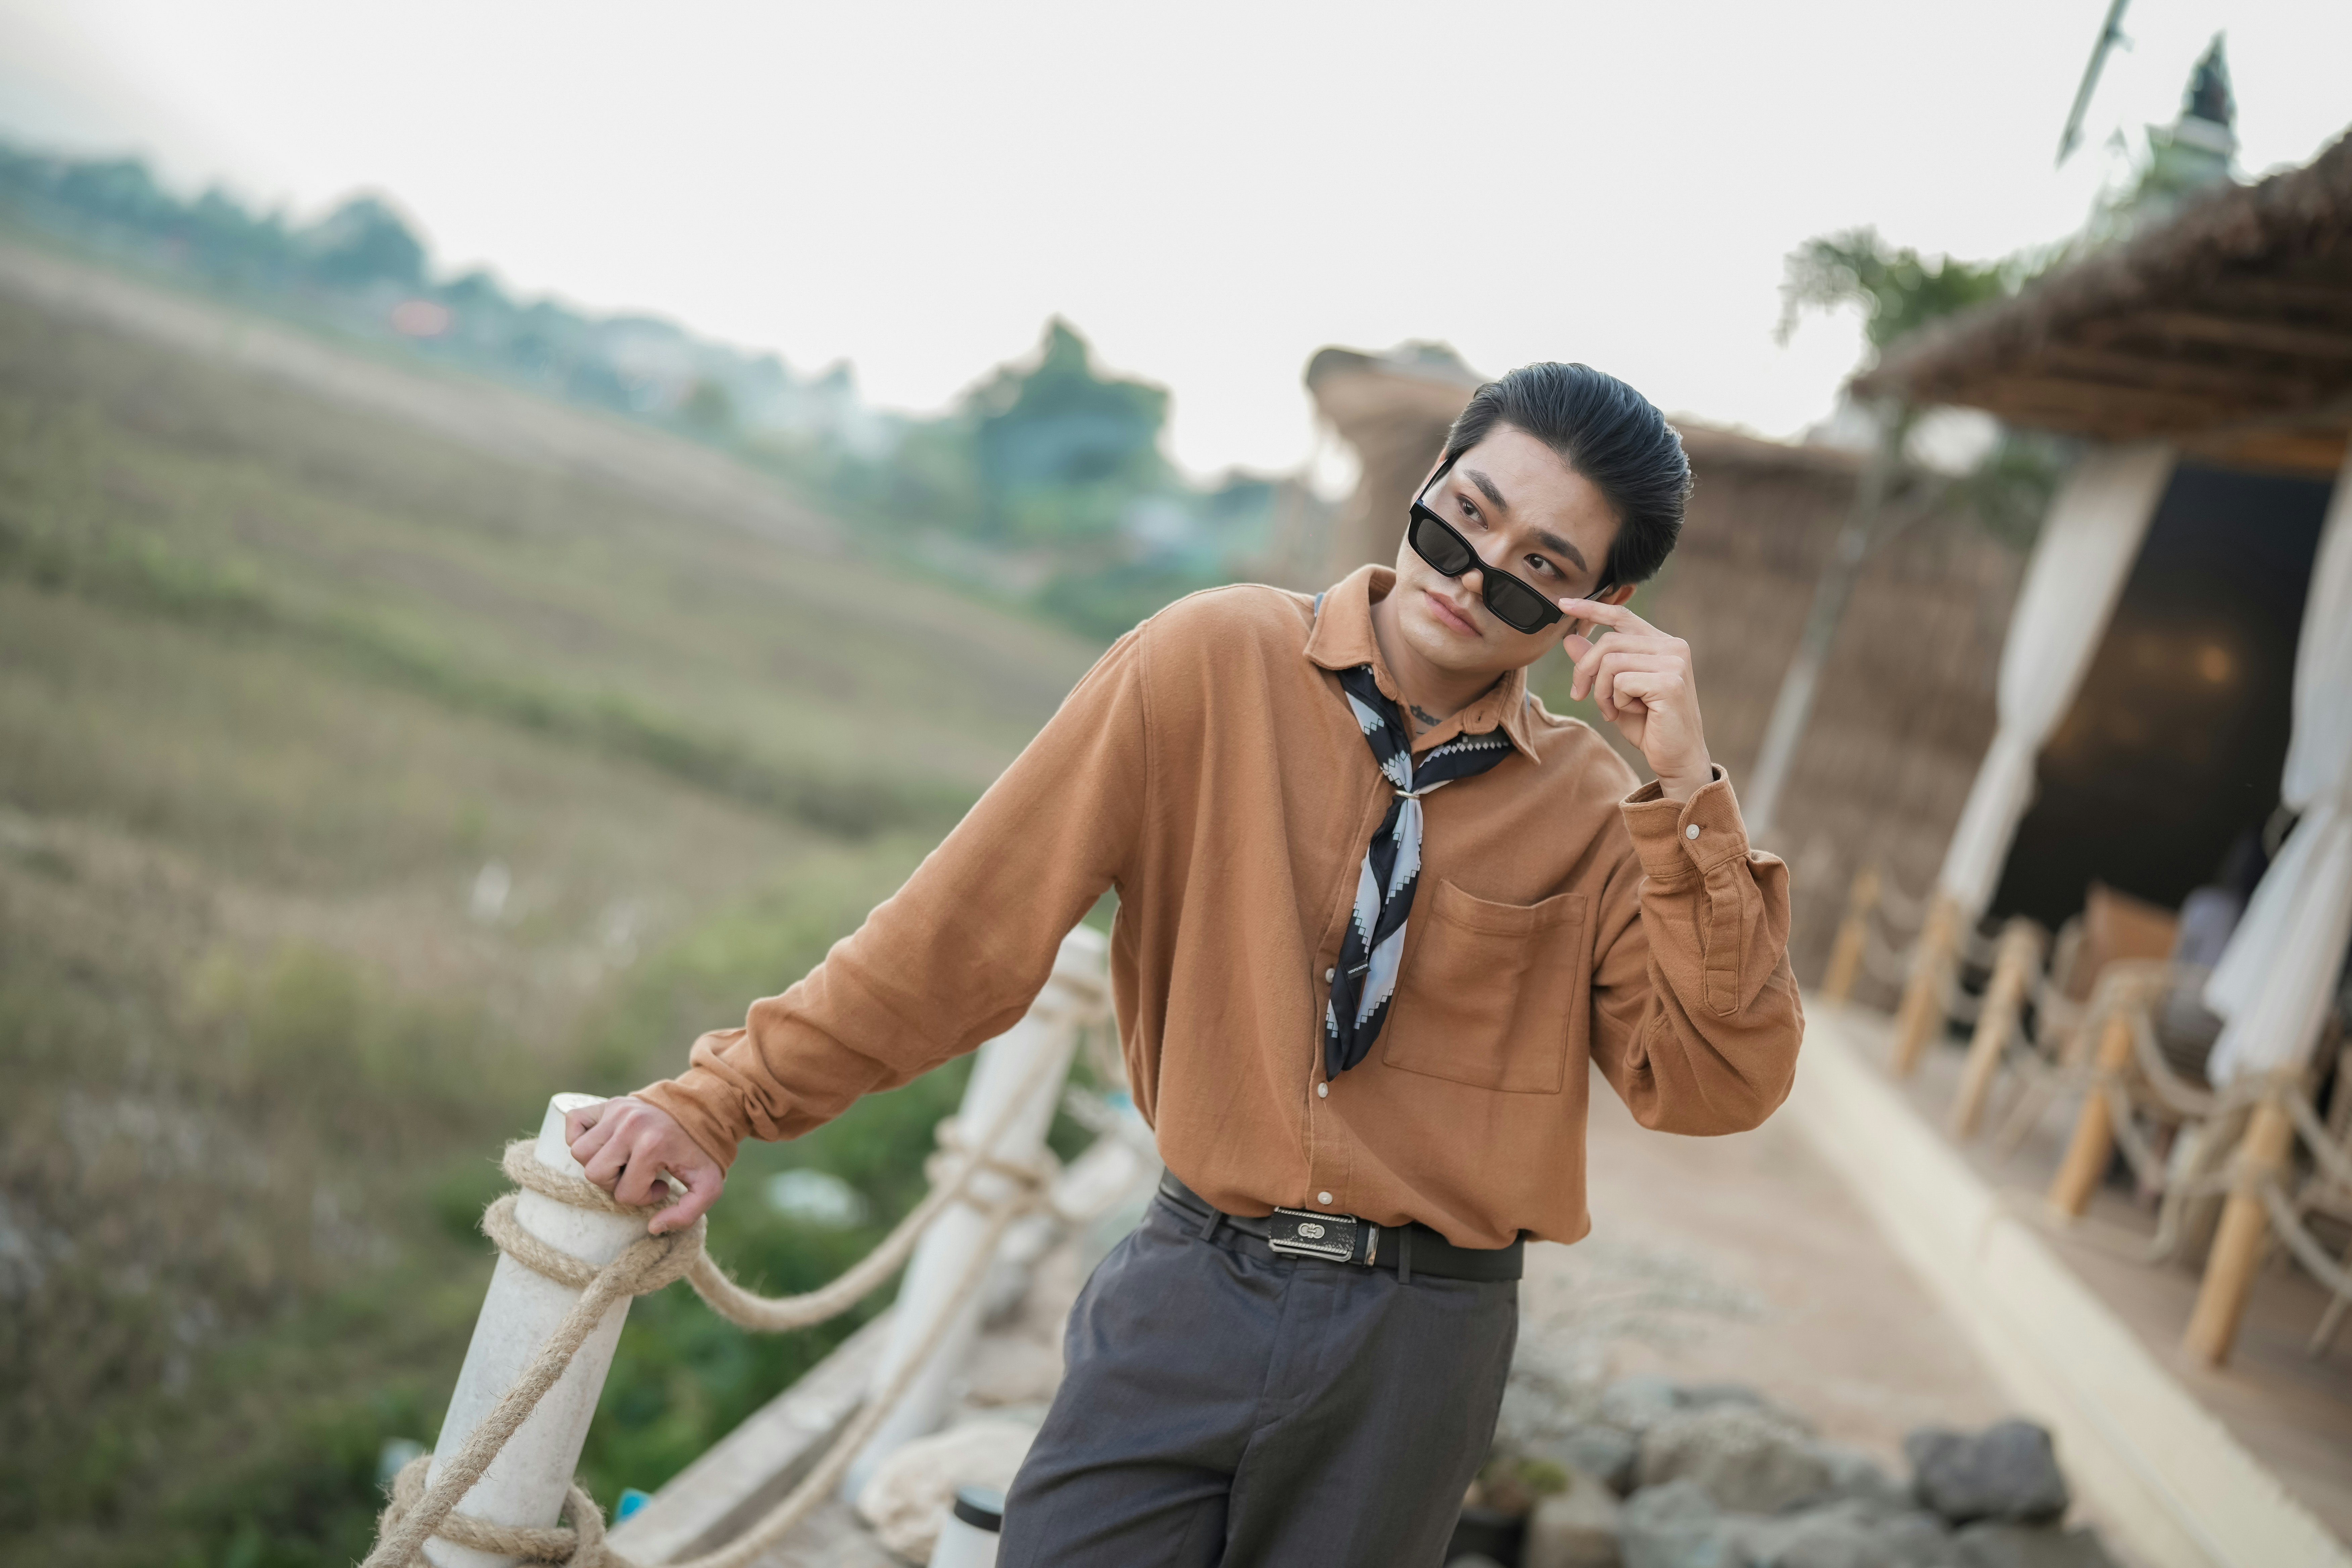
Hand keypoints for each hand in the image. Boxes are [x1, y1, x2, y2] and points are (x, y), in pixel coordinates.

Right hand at [564, 1096, 724, 1236]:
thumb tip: (653, 1227)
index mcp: (653, 1146)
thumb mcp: (707, 1186)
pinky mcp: (607, 1103)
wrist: (703, 1111)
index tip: (661, 1184)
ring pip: (580, 1151)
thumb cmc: (701, 1151)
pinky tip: (605, 1144)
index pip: (625, 1193)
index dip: (643, 1197)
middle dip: (615, 1182)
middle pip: (595, 1173)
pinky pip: (574, 1121)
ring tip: (622, 1160)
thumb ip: (687, 1214)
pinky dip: (580, 1136)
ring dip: (598, 1162)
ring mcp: (616, 1111)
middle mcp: (630, 1126)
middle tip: (638, 1174)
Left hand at [1558, 597, 1713, 800]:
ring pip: (1611, 662)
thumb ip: (1597, 665)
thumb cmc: (1649, 726)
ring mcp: (1674, 663)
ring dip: (1601, 691)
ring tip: (1611, 710)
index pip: (1622, 616)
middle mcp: (1673, 647)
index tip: (1564, 604)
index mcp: (1663, 644)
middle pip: (1608, 641)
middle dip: (1585, 670)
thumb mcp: (1615, 692)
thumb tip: (1570, 638)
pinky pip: (1620, 681)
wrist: (1676, 758)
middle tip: (1580, 695)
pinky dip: (1615, 701)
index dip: (1591, 608)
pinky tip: (1629, 713)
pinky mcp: (1670, 682)